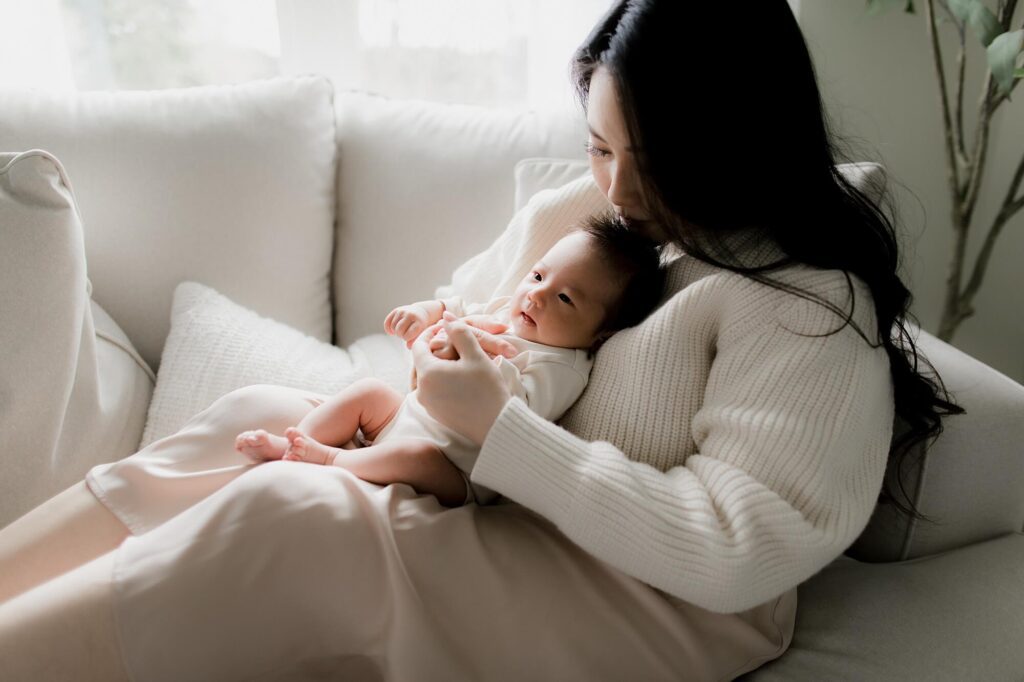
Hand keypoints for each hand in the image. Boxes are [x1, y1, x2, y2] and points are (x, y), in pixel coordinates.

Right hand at [384, 304, 433, 346]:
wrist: (421, 312)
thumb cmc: (421, 326)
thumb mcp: (421, 334)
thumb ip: (415, 341)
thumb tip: (408, 346)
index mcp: (419, 321)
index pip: (407, 335)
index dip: (407, 338)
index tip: (410, 337)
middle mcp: (410, 314)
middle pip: (398, 330)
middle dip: (400, 335)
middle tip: (404, 335)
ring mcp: (402, 311)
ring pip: (393, 326)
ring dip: (395, 331)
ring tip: (401, 331)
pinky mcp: (396, 310)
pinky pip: (387, 322)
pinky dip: (388, 329)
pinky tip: (392, 332)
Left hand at [411, 316, 513, 444]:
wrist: (497, 426)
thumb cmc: (487, 390)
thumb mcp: (475, 355)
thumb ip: (459, 332)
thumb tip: (445, 316)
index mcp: (427, 373)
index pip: (419, 345)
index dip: (430, 332)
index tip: (446, 328)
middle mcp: (421, 390)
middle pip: (422, 361)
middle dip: (436, 349)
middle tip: (456, 344)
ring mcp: (428, 404)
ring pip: (427, 376)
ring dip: (440, 365)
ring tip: (460, 361)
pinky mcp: (436, 414)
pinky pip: (433, 390)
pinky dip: (442, 380)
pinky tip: (460, 379)